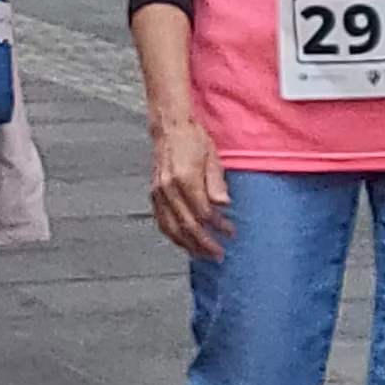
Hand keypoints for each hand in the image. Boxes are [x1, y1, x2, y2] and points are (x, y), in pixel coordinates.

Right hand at [148, 117, 230, 258]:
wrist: (170, 128)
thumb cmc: (193, 140)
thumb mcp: (212, 157)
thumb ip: (217, 183)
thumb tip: (224, 204)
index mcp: (184, 178)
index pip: (203, 212)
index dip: (218, 225)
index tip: (230, 232)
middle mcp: (168, 188)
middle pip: (186, 224)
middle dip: (204, 242)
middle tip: (219, 254)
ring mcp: (158, 193)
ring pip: (171, 227)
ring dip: (188, 244)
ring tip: (203, 255)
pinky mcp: (154, 194)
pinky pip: (161, 221)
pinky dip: (173, 236)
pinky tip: (184, 243)